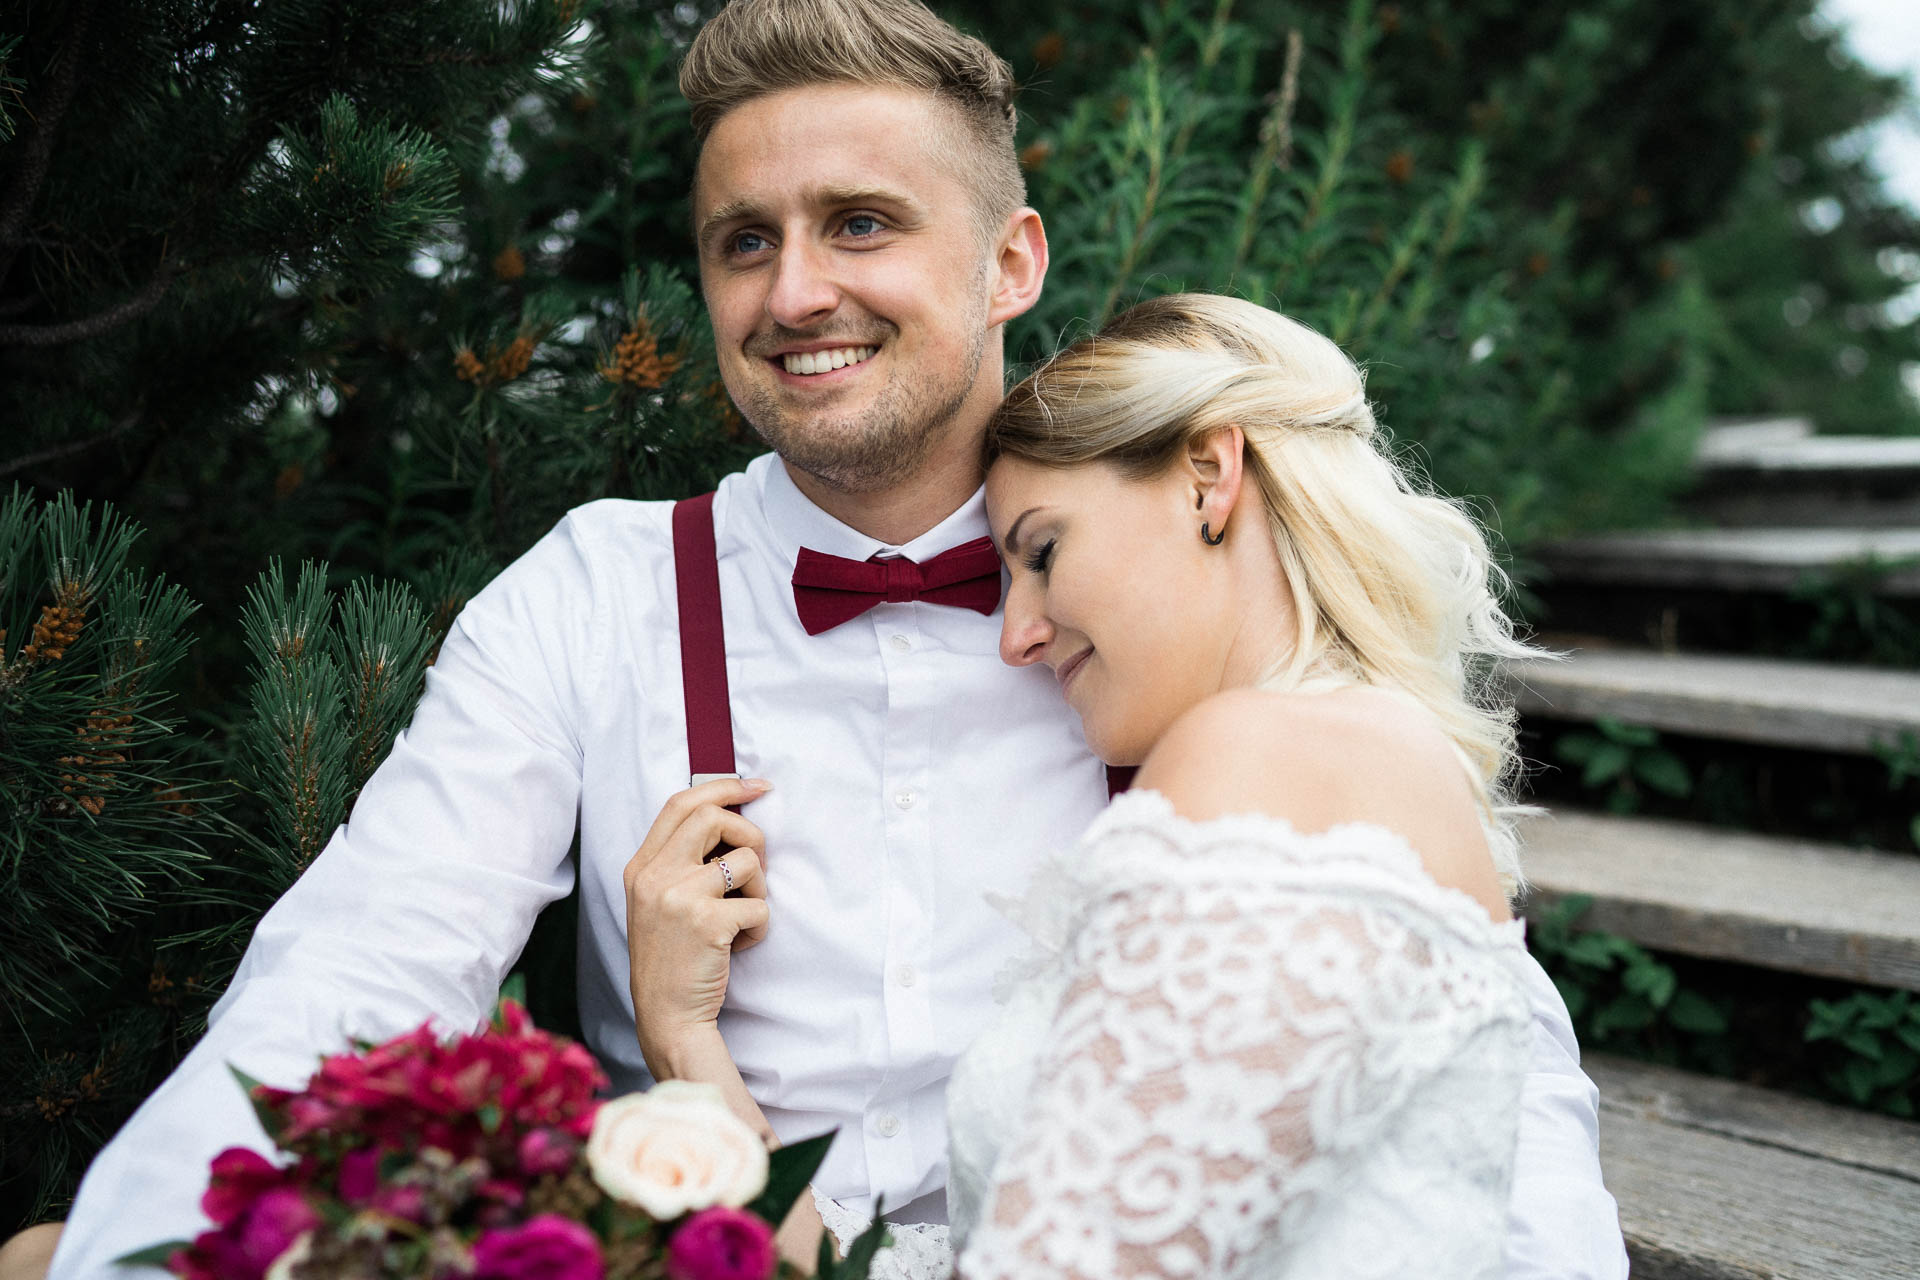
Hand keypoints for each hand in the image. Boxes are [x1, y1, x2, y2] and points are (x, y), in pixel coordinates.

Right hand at [623, 776, 771, 1077]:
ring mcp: (678, 897)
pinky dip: (760, 926)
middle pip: (713, 816)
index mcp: (641, 867)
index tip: (757, 786)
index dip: (723, 787)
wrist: (666, 1016)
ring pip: (747, 860)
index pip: (681, 803)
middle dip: (750, 833)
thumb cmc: (673, 957)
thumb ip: (681, 860)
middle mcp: (654, 876)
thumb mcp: (659, 901)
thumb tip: (731, 816)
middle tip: (757, 863)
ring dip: (760, 889)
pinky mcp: (706, 922)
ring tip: (744, 917)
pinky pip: (759, 905)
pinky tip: (740, 945)